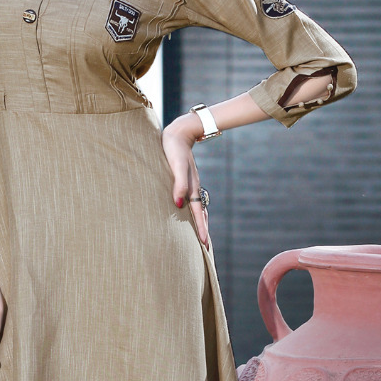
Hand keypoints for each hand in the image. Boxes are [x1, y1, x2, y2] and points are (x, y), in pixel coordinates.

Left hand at [161, 114, 209, 249]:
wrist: (178, 132)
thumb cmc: (174, 149)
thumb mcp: (176, 166)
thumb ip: (178, 184)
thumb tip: (177, 204)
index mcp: (192, 187)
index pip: (198, 213)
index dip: (201, 229)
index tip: (205, 245)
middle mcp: (193, 188)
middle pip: (201, 214)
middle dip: (203, 230)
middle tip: (206, 248)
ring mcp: (190, 184)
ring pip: (197, 208)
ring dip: (200, 222)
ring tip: (200, 235)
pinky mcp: (185, 180)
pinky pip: (192, 200)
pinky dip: (194, 211)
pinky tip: (189, 213)